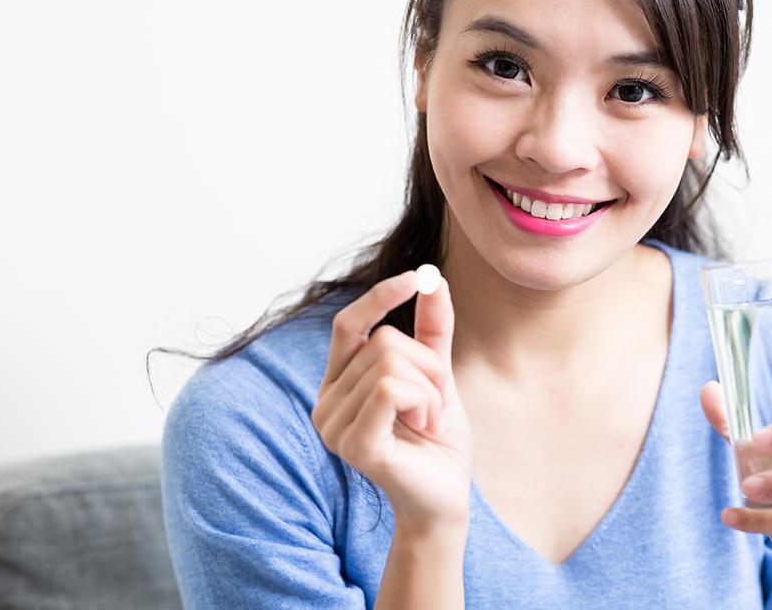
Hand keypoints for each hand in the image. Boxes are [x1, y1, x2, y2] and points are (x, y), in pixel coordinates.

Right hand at [312, 269, 472, 533]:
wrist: (445, 495)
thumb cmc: (435, 440)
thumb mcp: (436, 374)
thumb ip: (431, 330)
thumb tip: (433, 278)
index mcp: (337, 384)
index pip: (348, 325)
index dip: (379, 298)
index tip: (416, 277)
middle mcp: (325, 403)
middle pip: (384, 342)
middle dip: (427, 367)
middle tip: (433, 404)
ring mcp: (335, 427)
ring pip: (393, 365)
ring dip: (430, 391)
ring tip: (426, 422)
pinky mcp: (356, 445)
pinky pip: (392, 390)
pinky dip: (424, 402)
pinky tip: (424, 429)